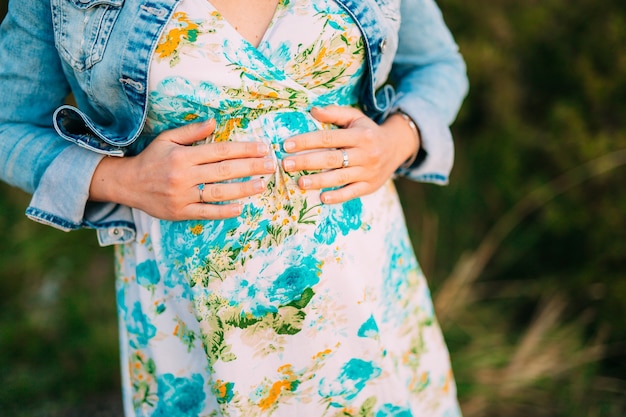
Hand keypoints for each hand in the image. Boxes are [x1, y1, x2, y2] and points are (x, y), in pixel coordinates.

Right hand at [90, 120, 275, 219]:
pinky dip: (223, 211)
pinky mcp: (180, 212)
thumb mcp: (167, 139)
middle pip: (223, 171)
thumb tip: (214, 122)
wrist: (128, 184)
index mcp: (183, 156)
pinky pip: (206, 212)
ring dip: (243, 189)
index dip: (243, 149)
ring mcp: (182, 196)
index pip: (219, 151)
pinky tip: (240, 207)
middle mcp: (183, 176)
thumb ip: (191, 132)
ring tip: (262, 185)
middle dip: (250, 167)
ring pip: (218, 192)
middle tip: (270, 165)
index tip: (262, 148)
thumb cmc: (152, 159)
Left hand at [281, 105, 419, 203]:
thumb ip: (334, 113)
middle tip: (286, 164)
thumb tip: (313, 110)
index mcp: (360, 135)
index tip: (287, 145)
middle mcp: (365, 154)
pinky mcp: (370, 186)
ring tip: (300, 182)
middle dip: (307, 162)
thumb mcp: (355, 117)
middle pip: (332, 159)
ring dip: (319, 181)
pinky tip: (322, 198)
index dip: (307, 141)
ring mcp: (368, 172)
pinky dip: (338, 196)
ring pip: (341, 178)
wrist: (396, 148)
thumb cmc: (367, 131)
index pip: (329, 138)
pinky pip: (352, 193)